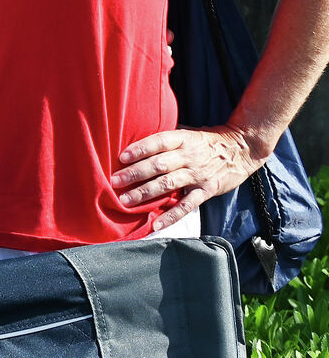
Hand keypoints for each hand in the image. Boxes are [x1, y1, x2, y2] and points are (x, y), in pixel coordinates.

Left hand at [112, 124, 266, 229]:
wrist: (243, 149)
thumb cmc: (208, 141)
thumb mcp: (188, 132)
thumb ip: (167, 139)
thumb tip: (136, 139)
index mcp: (182, 139)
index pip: (158, 142)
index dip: (140, 149)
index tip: (121, 157)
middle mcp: (189, 156)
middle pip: (159, 165)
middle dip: (135, 174)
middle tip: (114, 181)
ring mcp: (198, 175)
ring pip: (168, 184)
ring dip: (145, 193)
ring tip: (126, 200)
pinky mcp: (206, 191)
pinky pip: (187, 205)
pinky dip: (171, 216)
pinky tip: (155, 224)